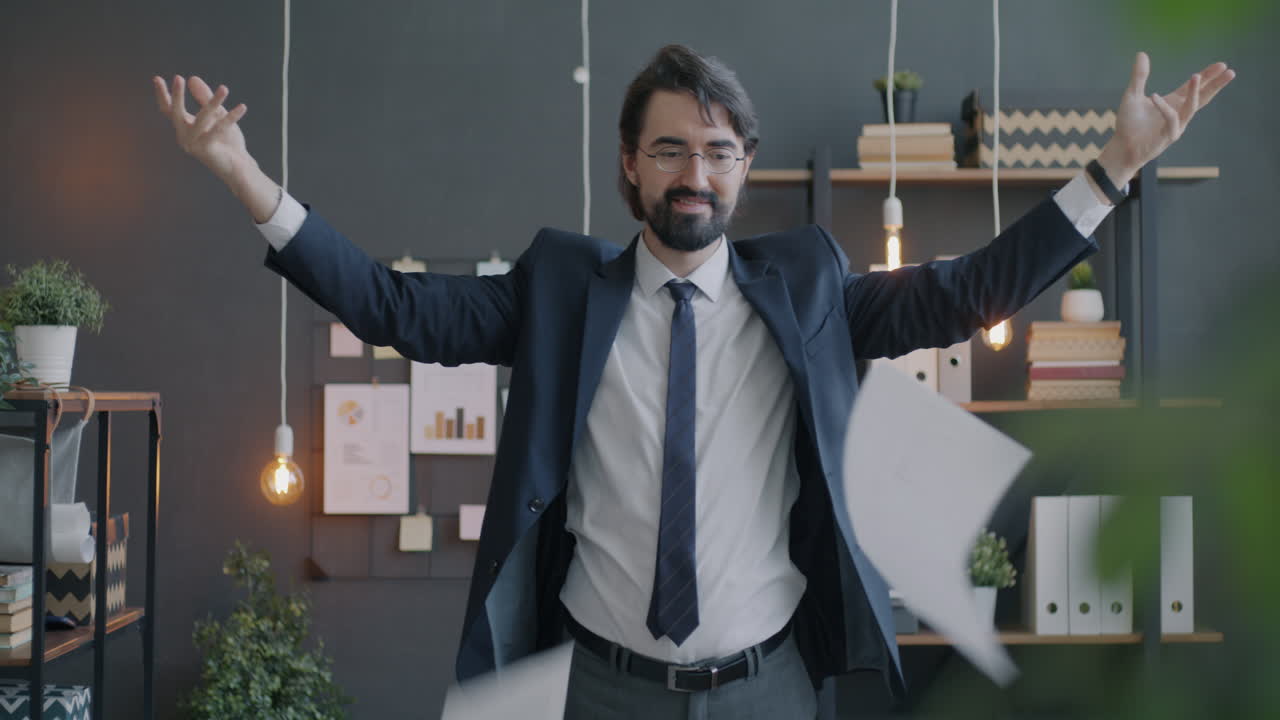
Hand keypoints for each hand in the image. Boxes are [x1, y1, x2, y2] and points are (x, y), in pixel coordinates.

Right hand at [152, 75, 251, 181]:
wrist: (239, 167)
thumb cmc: (226, 142)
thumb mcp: (216, 115)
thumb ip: (204, 98)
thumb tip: (192, 78)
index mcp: (183, 128)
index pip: (168, 110)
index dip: (162, 95)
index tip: (157, 78)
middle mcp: (184, 136)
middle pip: (175, 114)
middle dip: (177, 96)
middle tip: (178, 77)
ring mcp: (193, 144)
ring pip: (202, 118)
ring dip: (214, 102)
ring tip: (225, 88)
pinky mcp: (205, 150)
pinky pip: (219, 129)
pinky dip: (231, 117)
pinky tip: (242, 107)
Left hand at [1097, 52, 1234, 184]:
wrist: (1121, 148)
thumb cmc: (1128, 124)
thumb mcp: (1132, 95)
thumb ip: (1139, 76)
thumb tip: (1141, 53)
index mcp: (1173, 103)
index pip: (1194, 87)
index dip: (1207, 76)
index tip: (1221, 65)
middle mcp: (1178, 114)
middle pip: (1202, 97)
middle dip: (1215, 84)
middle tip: (1229, 71)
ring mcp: (1176, 126)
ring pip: (1190, 108)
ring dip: (1194, 92)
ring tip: (1196, 76)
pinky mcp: (1167, 137)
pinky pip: (1170, 119)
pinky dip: (1164, 108)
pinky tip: (1154, 97)